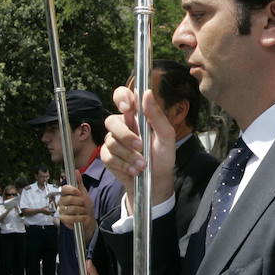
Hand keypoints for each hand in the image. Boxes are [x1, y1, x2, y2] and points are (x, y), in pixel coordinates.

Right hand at [56, 175, 93, 230]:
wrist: (88, 219)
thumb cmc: (85, 206)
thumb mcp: (84, 193)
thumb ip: (79, 183)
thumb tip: (76, 171)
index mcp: (66, 194)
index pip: (64, 189)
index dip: (71, 190)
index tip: (79, 192)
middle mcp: (61, 202)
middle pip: (68, 199)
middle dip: (79, 202)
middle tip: (84, 204)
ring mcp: (61, 211)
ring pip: (70, 209)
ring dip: (81, 210)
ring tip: (84, 211)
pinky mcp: (63, 220)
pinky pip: (70, 218)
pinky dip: (79, 217)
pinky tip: (83, 217)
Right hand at [103, 85, 175, 208]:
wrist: (156, 181)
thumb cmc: (163, 156)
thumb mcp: (166, 136)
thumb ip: (157, 116)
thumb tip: (147, 93)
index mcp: (137, 115)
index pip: (122, 96)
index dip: (121, 98)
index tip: (127, 108)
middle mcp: (123, 125)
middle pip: (111, 121)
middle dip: (125, 135)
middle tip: (140, 146)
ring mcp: (113, 141)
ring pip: (110, 142)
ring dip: (128, 155)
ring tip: (142, 164)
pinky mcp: (108, 157)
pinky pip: (108, 157)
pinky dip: (123, 165)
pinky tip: (134, 170)